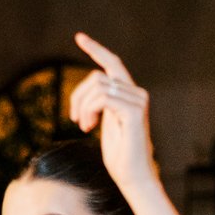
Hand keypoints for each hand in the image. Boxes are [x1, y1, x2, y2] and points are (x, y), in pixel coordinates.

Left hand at [69, 34, 157, 195]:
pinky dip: (89, 110)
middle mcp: (137, 93)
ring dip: (82, 106)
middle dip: (78, 96)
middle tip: (76, 121)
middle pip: (97, 77)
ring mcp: (138, 101)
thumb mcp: (106, 123)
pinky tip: (88, 127)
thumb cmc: (120, 155)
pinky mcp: (134, 111)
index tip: (79, 37)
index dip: (95, 49)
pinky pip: (102, 98)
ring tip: (83, 126)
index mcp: (130, 94)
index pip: (113, 64)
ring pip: (97, 87)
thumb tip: (90, 91)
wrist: (133, 177)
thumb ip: (102, 104)